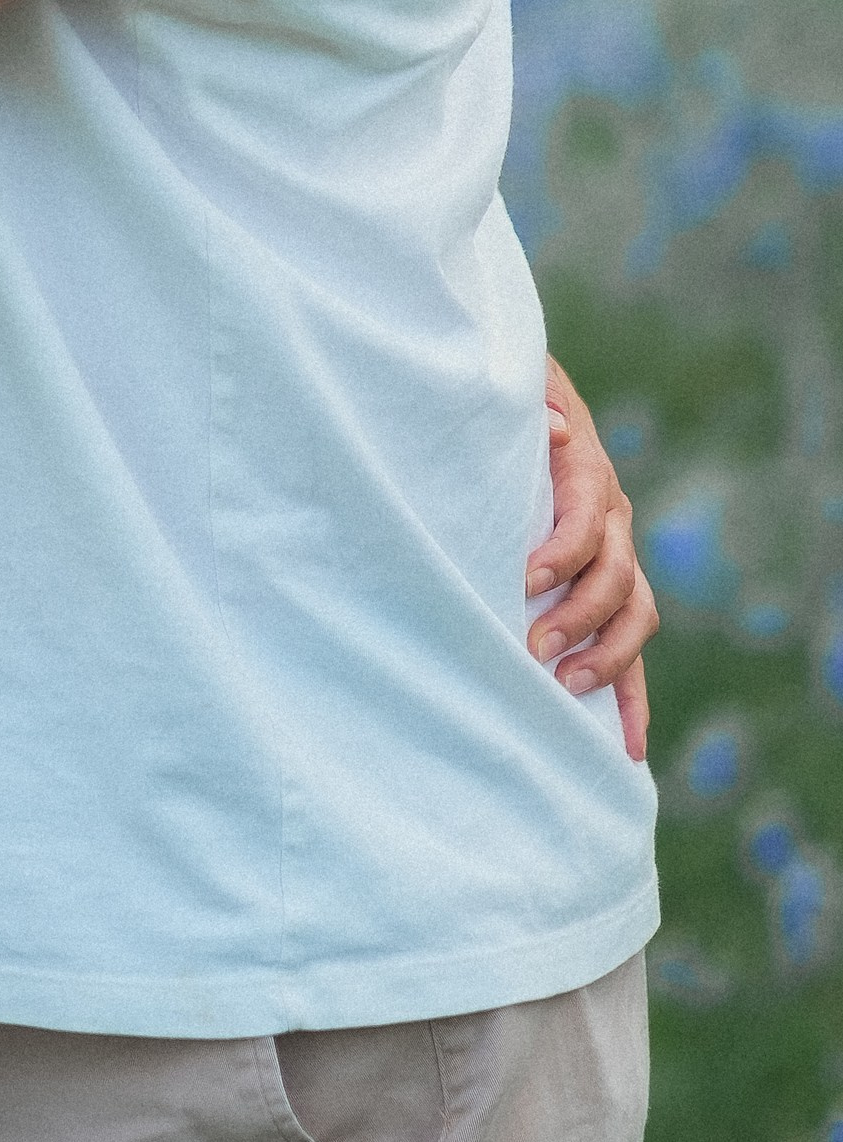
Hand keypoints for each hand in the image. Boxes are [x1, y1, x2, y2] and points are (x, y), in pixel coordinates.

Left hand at [528, 357, 657, 760]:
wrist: (532, 405)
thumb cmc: (507, 406)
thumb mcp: (515, 393)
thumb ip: (533, 407)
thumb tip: (555, 431)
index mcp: (588, 476)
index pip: (587, 522)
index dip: (563, 553)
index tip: (525, 579)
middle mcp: (613, 520)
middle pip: (616, 578)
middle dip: (578, 618)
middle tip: (532, 648)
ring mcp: (617, 558)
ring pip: (635, 618)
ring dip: (607, 660)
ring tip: (566, 690)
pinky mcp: (611, 593)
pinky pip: (632, 649)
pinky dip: (633, 698)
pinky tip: (629, 747)